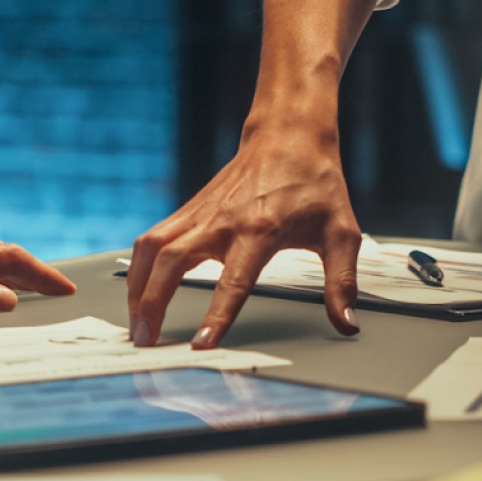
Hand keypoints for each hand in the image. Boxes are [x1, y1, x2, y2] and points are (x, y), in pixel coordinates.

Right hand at [126, 128, 360, 348]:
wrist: (289, 136)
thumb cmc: (316, 183)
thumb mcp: (341, 232)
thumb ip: (341, 282)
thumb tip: (346, 324)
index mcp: (260, 231)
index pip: (232, 281)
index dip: (216, 315)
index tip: (201, 344)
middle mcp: (222, 221)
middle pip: (171, 264)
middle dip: (152, 305)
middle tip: (146, 340)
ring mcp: (200, 213)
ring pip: (151, 249)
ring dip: (137, 287)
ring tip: (135, 322)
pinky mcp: (189, 209)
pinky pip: (151, 239)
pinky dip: (139, 267)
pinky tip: (138, 290)